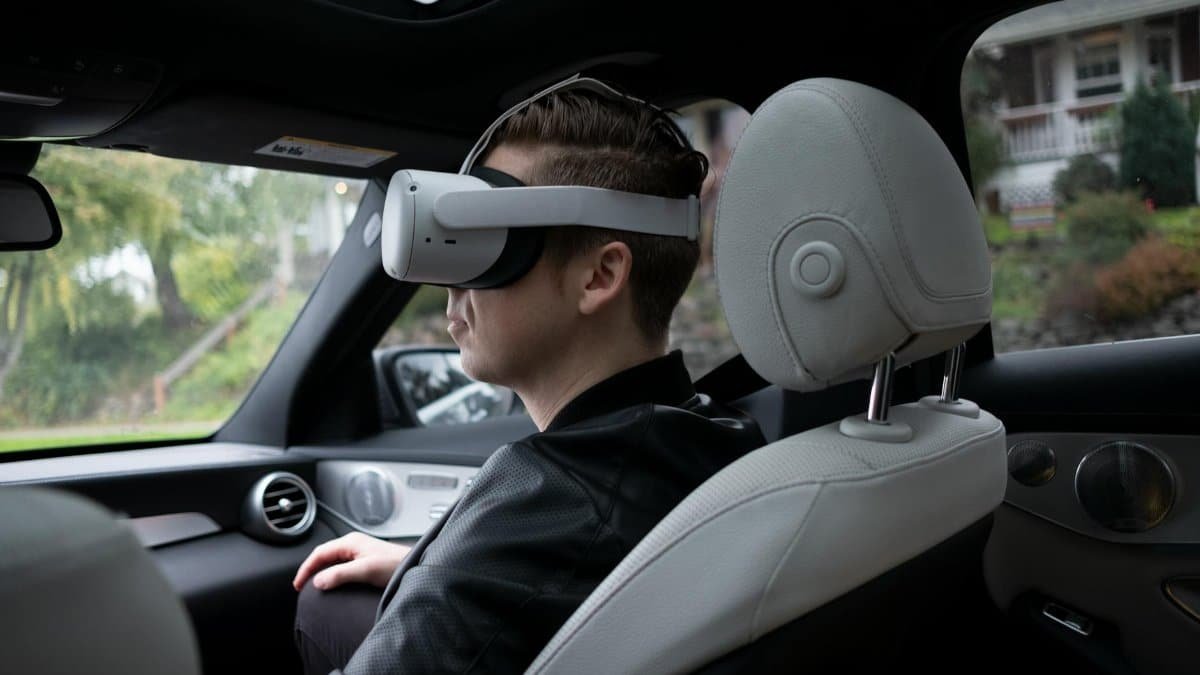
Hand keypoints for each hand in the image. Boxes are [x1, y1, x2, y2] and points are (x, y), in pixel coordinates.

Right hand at [292, 532, 411, 591]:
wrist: (414, 567)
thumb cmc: (395, 565)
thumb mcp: (365, 570)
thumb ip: (340, 574)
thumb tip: (318, 581)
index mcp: (350, 542)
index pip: (319, 553)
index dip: (306, 568)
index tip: (298, 584)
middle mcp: (353, 544)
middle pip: (324, 555)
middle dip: (311, 569)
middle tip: (302, 586)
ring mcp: (359, 551)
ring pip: (332, 560)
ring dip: (321, 571)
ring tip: (313, 585)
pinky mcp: (365, 560)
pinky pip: (341, 565)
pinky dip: (331, 573)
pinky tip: (332, 582)